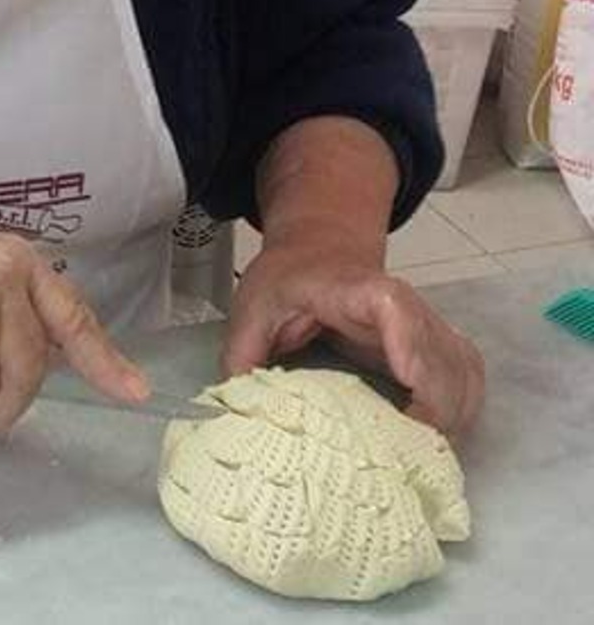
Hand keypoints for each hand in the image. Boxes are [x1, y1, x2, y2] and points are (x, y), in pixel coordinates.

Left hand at [222, 240, 484, 436]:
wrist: (320, 251)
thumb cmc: (287, 279)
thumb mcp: (252, 308)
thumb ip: (242, 357)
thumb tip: (239, 416)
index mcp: (355, 291)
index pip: (392, 306)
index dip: (408, 343)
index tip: (407, 384)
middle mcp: (404, 307)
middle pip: (441, 354)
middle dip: (433, 410)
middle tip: (399, 455)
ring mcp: (427, 326)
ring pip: (463, 372)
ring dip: (451, 418)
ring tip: (413, 455)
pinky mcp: (437, 345)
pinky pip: (468, 379)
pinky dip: (462, 411)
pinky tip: (433, 440)